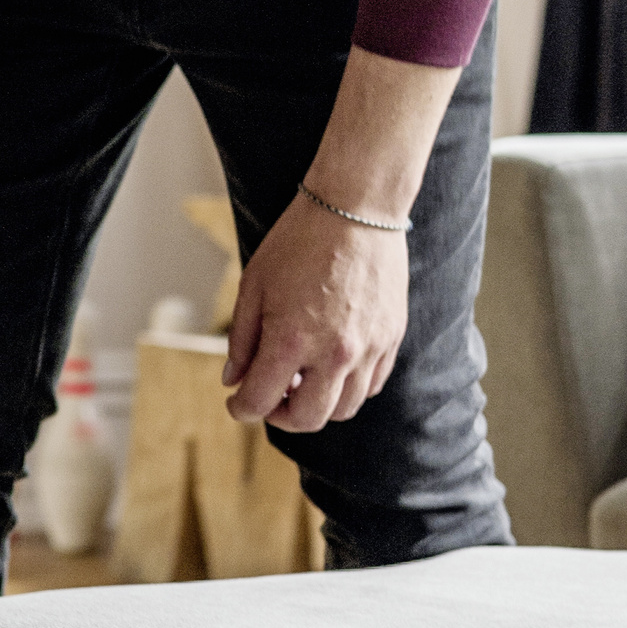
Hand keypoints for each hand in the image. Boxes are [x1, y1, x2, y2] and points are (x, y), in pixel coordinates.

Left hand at [222, 193, 408, 430]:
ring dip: (318, 404)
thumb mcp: (254, 285)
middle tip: (270, 396)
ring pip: (345, 408)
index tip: (236, 402)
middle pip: (308, 419)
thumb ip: (242, 339)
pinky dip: (349, 387)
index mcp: (291, 340)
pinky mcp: (391, 338)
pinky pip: (372, 384)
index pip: (260, 401)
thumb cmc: (298, 241)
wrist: (355, 208)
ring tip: (302, 379)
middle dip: (281, 415)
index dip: (241, 408)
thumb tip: (235, 379)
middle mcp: (334, 354)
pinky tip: (332, 365)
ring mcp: (368, 349)